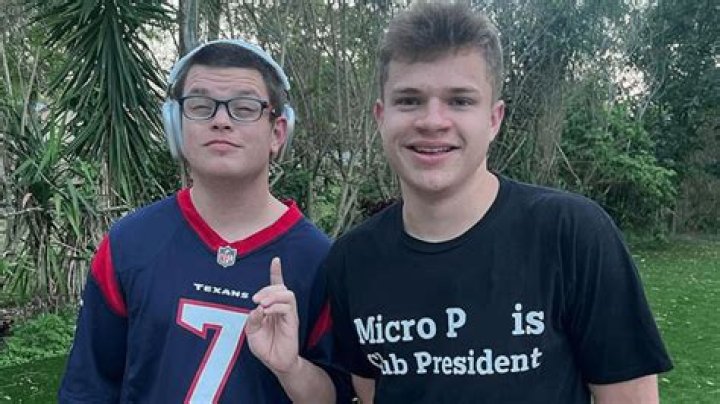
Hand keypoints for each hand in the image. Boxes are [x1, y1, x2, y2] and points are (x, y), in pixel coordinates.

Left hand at [246, 257, 300, 373]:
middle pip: (280, 287)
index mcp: (272, 306)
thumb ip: (252, 319)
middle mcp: (282, 307)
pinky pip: (288, 307)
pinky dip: (276, 306)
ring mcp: (288, 314)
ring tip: (262, 304)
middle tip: (255, 299)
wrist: (275, 362)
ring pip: (287, 293)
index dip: (276, 272)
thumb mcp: (251, 332)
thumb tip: (257, 308)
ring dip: (273, 295)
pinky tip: (267, 312)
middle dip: (267, 288)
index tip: (276, 260)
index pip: (276, 285)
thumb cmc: (264, 346)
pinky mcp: (292, 321)